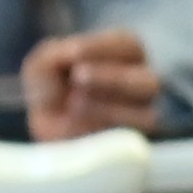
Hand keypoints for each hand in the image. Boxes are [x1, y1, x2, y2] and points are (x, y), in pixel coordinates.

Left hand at [22, 27, 165, 139]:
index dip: (103, 47)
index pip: (128, 44)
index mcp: (126, 55)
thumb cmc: (52, 92)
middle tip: (79, 77)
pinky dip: (103, 132)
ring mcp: (143, 118)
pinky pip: (130, 142)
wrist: (45, 133)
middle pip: (148, 80)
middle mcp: (143, 85)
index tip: (74, 52)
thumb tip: (74, 53)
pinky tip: (79, 126)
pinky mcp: (134, 147)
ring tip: (75, 103)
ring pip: (145, 114)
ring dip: (108, 108)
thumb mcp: (44, 64)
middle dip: (112, 77)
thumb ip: (55, 53)